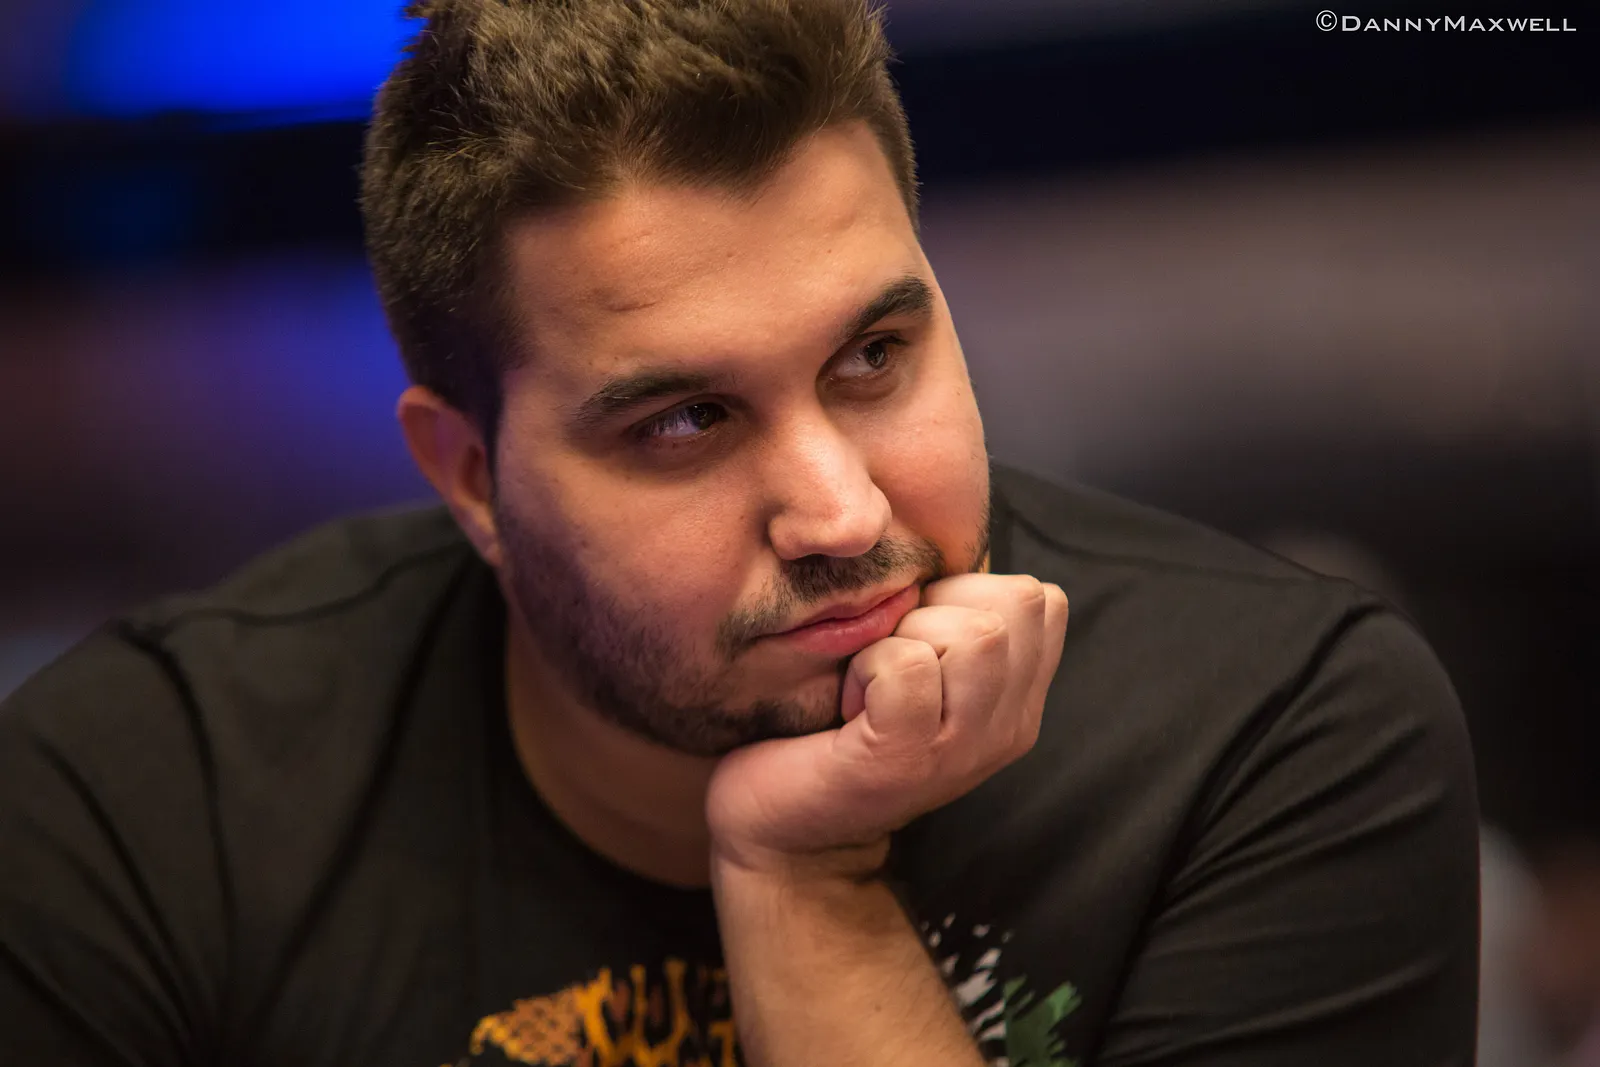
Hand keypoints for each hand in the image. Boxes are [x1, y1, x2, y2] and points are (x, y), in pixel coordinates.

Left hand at [705, 573, 1068, 879]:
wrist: (783, 832)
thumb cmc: (834, 729)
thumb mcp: (916, 667)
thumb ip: (950, 619)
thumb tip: (946, 546)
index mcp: (1017, 701)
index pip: (1041, 598)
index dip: (969, 592)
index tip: (917, 636)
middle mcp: (1007, 728)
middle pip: (1016, 604)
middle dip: (941, 607)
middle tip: (889, 659)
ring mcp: (962, 749)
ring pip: (974, 632)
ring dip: (904, 635)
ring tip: (870, 683)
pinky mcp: (906, 759)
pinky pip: (906, 666)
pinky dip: (866, 666)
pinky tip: (848, 705)